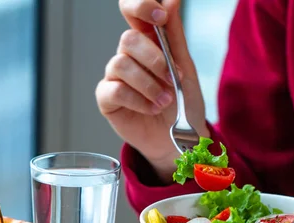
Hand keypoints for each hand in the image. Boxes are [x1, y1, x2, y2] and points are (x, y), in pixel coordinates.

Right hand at [95, 0, 207, 180]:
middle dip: (154, 59)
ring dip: (149, 84)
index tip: (160, 15)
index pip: (133, 11)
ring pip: (121, 64)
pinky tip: (151, 109)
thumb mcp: (186, 69)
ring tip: (166, 101)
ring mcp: (116, 77)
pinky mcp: (107, 99)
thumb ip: (175, 36)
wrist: (182, 140)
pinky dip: (138, 100)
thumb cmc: (184, 104)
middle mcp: (129, 56)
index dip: (141, 6)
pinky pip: (114, 90)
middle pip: (128, 39)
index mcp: (149, 42)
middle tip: (172, 79)